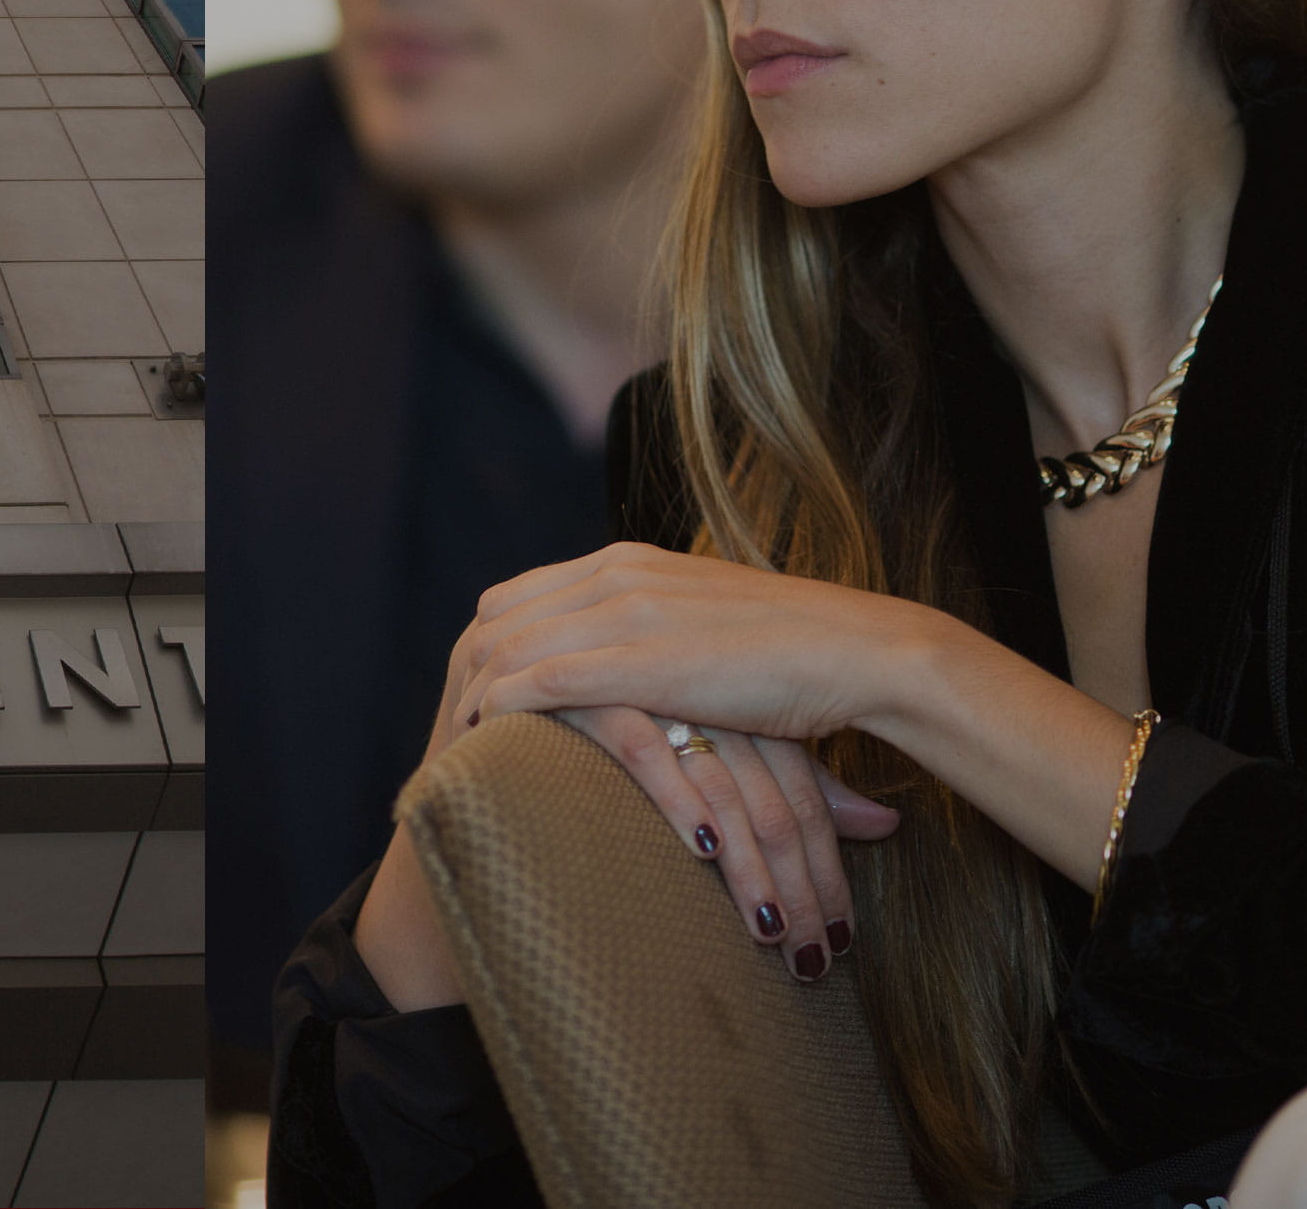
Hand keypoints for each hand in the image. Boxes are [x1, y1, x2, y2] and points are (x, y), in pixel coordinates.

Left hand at [453, 542, 959, 742]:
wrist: (862, 651)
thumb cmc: (802, 652)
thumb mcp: (710, 623)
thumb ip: (661, 630)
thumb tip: (638, 666)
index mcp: (629, 561)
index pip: (518, 596)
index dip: (485, 646)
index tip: (468, 692)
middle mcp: (615, 574)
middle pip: (495, 618)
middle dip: (462, 672)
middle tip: (444, 726)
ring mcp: (625, 612)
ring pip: (506, 648)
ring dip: (467, 697)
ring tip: (449, 746)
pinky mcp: (639, 658)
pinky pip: (539, 679)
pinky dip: (498, 707)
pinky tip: (480, 737)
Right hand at [555, 709, 896, 983]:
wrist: (531, 658)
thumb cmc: (641, 709)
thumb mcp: (734, 738)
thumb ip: (805, 780)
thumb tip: (885, 823)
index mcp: (753, 711)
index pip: (805, 802)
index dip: (827, 872)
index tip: (838, 939)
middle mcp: (714, 704)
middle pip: (774, 808)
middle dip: (800, 890)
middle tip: (810, 961)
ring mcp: (656, 698)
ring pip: (724, 792)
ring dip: (751, 868)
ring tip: (770, 932)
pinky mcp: (594, 696)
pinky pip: (645, 750)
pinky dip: (678, 798)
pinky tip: (703, 849)